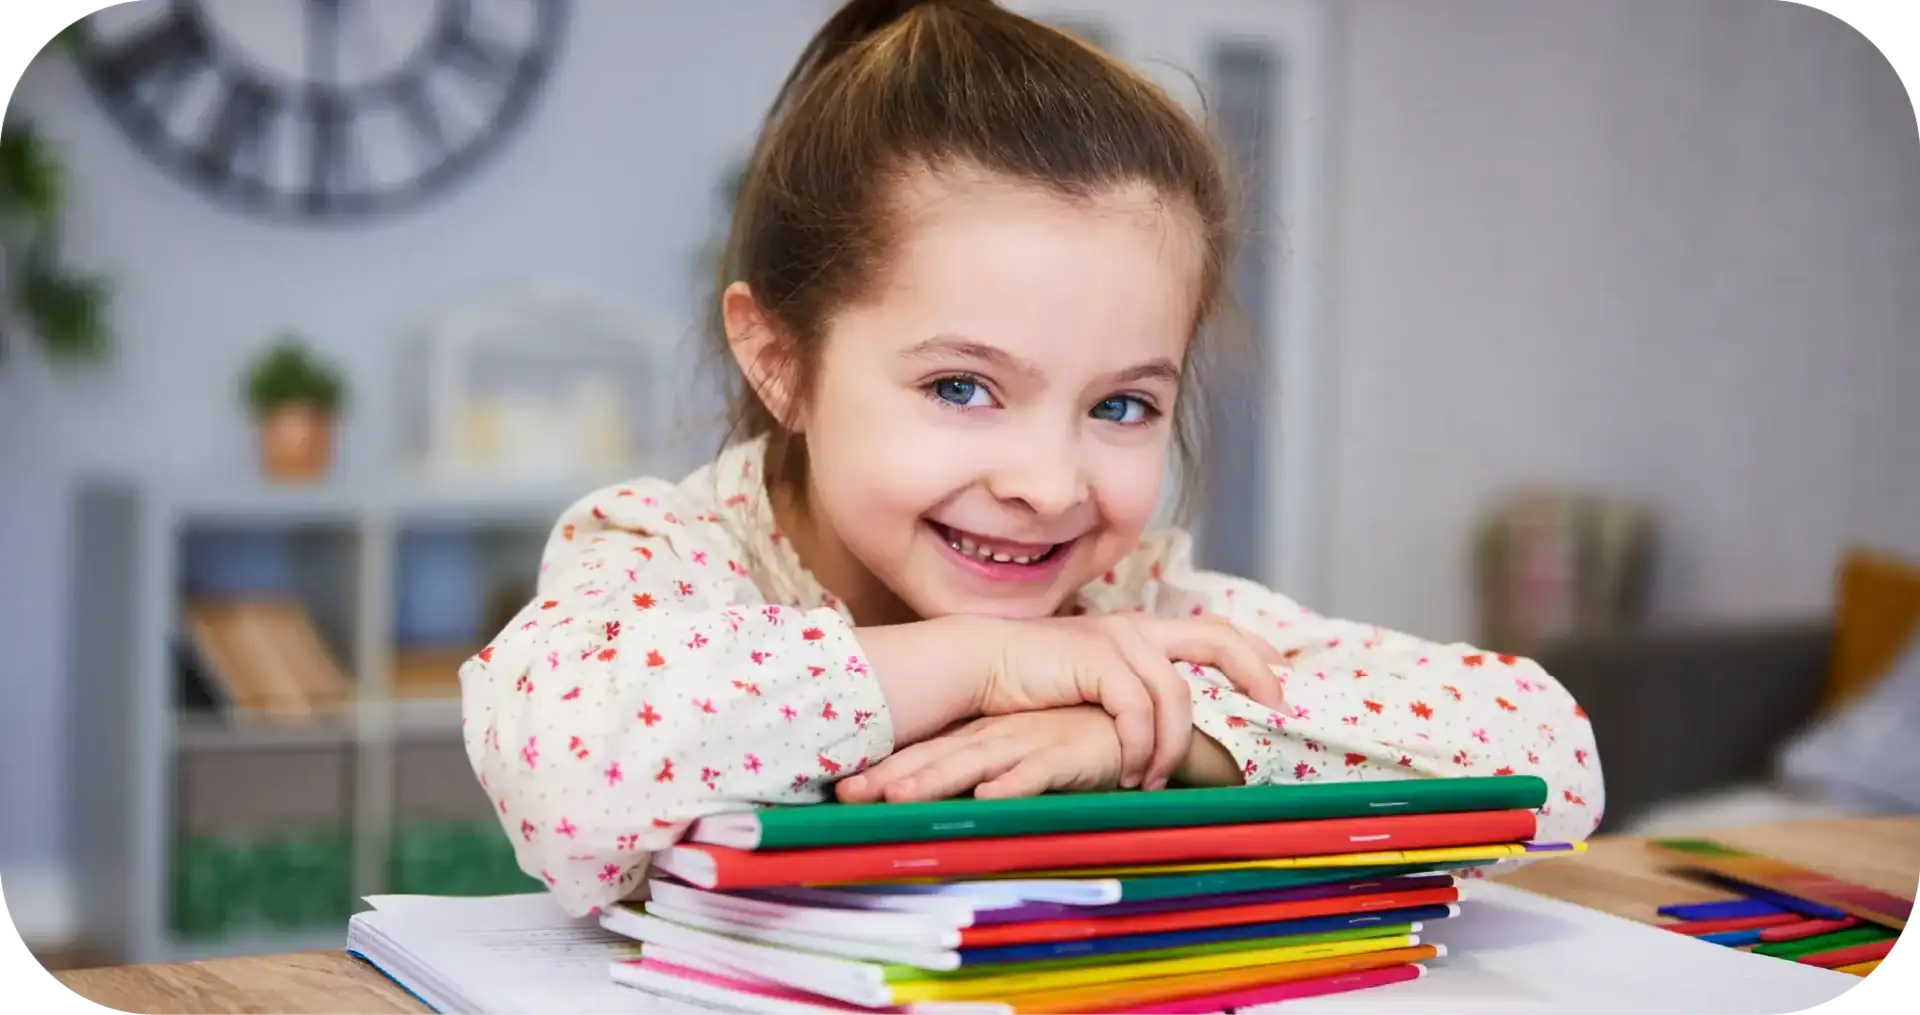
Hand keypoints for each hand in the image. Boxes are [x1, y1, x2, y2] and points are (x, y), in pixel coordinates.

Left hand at [836, 706, 1131, 802]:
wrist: (1138, 726)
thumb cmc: (1078, 740)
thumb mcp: (1025, 756)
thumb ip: (992, 771)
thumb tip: (952, 795)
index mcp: (985, 738)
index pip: (927, 754)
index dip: (886, 771)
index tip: (841, 792)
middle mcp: (998, 739)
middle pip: (937, 760)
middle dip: (892, 778)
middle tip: (846, 796)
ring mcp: (1029, 744)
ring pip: (974, 765)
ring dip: (936, 781)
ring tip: (896, 799)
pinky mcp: (1067, 755)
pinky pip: (1037, 773)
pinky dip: (1012, 786)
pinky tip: (987, 798)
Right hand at [970, 613, 1284, 791]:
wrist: (979, 666)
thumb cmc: (1033, 684)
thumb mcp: (1094, 686)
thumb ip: (1132, 696)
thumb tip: (1171, 732)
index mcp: (1141, 631)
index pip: (1216, 631)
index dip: (1255, 654)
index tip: (1281, 686)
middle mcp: (1137, 628)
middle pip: (1218, 640)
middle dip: (1254, 675)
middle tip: (1277, 714)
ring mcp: (1118, 640)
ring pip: (1176, 698)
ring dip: (1171, 748)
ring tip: (1151, 780)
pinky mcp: (1097, 660)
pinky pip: (1138, 712)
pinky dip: (1138, 748)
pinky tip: (1126, 772)